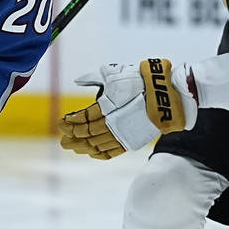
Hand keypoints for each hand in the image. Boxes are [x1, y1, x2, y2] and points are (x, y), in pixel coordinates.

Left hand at [59, 59, 196, 158]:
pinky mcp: (132, 141)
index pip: (84, 118)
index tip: (62, 122)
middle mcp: (114, 122)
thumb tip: (78, 81)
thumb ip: (94, 77)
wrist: (167, 94)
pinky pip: (112, 152)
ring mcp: (123, 134)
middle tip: (63, 138)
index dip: (70, 122)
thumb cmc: (141, 80)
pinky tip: (91, 153)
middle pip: (87, 134)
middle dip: (73, 137)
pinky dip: (100, 154)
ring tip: (73, 147)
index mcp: (108, 105)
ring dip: (82, 147)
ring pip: (97, 145)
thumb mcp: (116, 73)